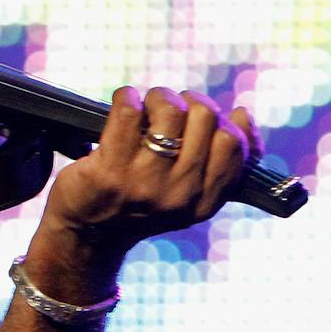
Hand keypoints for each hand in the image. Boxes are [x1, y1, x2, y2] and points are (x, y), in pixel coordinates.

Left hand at [25, 87, 257, 299]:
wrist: (87, 235)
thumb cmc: (138, 203)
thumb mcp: (185, 195)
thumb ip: (218, 163)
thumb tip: (243, 115)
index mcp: (204, 201)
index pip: (235, 146)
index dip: (223, 121)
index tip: (203, 121)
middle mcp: (180, 195)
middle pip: (205, 117)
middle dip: (188, 101)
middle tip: (169, 110)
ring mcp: (146, 183)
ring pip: (171, 110)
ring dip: (157, 97)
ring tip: (146, 107)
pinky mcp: (110, 171)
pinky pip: (129, 111)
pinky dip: (126, 97)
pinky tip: (123, 105)